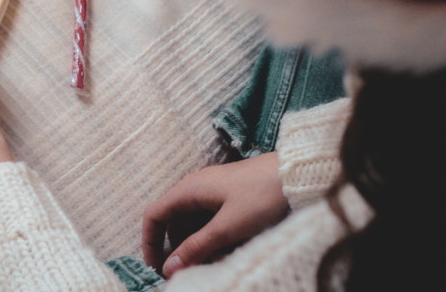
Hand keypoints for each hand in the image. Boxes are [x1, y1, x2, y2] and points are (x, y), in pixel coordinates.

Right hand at [141, 152, 288, 277]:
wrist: (296, 174)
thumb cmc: (262, 197)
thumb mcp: (228, 228)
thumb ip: (197, 247)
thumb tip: (169, 267)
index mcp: (189, 189)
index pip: (154, 215)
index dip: (150, 242)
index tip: (155, 267)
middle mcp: (195, 187)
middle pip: (174, 222)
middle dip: (178, 248)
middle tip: (187, 270)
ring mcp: (212, 190)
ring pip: (194, 223)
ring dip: (199, 244)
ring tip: (215, 261)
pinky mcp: (228, 195)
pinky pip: (210, 219)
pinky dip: (214, 237)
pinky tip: (229, 248)